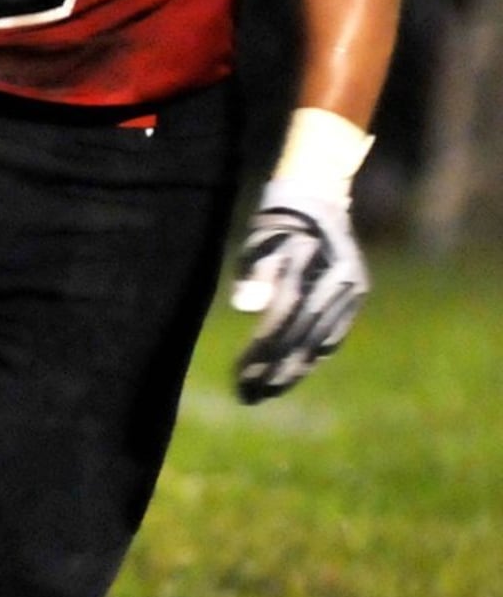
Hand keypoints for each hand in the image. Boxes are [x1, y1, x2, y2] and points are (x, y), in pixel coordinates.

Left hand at [230, 184, 368, 402]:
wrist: (317, 198)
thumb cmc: (276, 224)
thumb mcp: (258, 242)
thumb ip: (254, 275)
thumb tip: (245, 307)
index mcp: (306, 274)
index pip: (279, 328)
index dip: (259, 357)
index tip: (239, 381)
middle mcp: (332, 286)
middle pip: (300, 341)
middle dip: (274, 373)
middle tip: (250, 398)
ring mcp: (348, 291)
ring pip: (321, 342)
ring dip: (294, 370)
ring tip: (269, 390)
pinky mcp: (356, 293)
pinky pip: (334, 332)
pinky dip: (314, 354)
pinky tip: (296, 369)